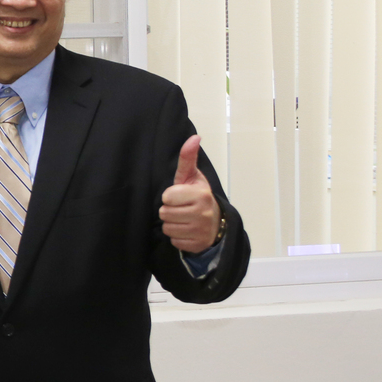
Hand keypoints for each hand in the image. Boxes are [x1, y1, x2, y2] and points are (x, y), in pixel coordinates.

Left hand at [160, 136, 219, 254]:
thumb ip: (188, 158)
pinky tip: (186, 230)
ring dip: (172, 224)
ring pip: (167, 228)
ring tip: (183, 218)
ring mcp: (201, 231)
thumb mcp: (193, 177)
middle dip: (169, 210)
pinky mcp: (197, 245)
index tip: (178, 196)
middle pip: (164, 213)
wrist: (217, 222)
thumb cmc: (198, 196)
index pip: (166, 197)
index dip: (169, 197)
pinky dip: (177, 236)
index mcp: (200, 195)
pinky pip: (174, 241)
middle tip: (180, 208)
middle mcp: (202, 213)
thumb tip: (194, 137)